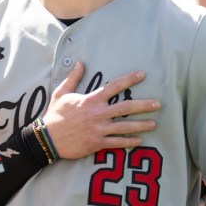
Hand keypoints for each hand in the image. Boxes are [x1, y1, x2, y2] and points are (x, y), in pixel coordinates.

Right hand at [41, 61, 158, 158]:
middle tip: (158, 104)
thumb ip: (73, 77)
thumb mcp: (62, 93)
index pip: (114, 86)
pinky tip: (140, 141)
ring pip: (125, 127)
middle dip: (144, 105)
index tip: (142, 75)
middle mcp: (98, 114)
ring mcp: (98, 129)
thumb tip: (79, 62)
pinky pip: (117, 143)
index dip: (129, 79)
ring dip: (141, 125)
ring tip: (154, 123)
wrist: (47, 138)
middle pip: (126, 108)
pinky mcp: (97, 143)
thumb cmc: (55, 114)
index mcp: (91, 100)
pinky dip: (129, 142)